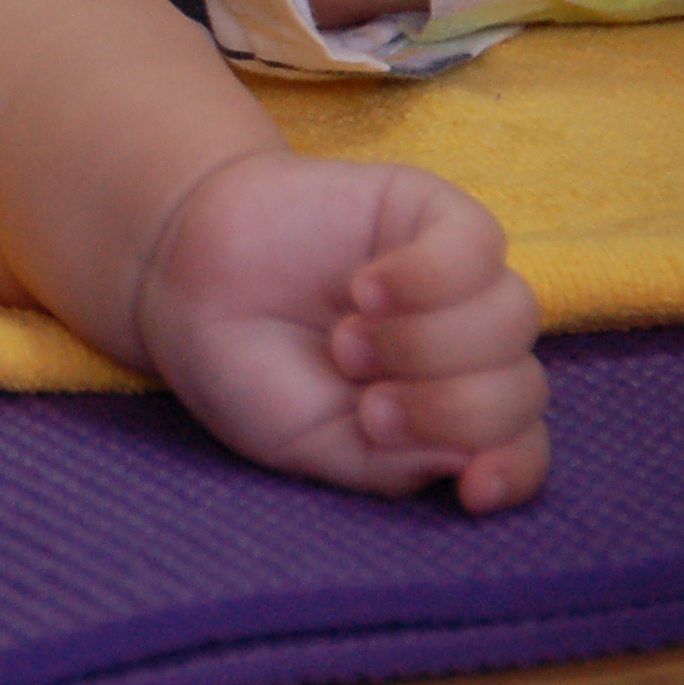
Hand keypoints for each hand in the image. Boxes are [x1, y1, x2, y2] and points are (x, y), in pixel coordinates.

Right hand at [136, 151, 547, 510]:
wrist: (181, 277)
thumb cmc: (245, 369)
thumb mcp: (306, 445)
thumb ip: (390, 465)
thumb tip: (474, 461)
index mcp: (447, 415)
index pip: (520, 450)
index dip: (512, 469)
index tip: (472, 488)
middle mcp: (468, 349)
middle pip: (521, 389)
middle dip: (446, 409)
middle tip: (365, 402)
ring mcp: (458, 280)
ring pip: (512, 318)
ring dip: (428, 344)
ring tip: (348, 342)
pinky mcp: (431, 213)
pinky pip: (478, 245)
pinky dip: (428, 276)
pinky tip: (366, 287)